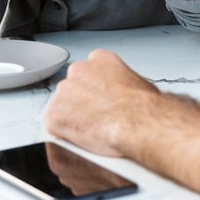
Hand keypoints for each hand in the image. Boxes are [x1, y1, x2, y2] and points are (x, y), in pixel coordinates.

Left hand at [44, 49, 158, 156]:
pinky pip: (55, 128)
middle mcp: (78, 70)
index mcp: (100, 59)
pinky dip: (66, 136)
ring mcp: (64, 92)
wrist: (140, 122)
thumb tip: (119, 98)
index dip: (95, 91)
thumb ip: (119, 85)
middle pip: (73, 89)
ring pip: (62, 108)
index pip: (89, 73)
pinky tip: (83, 140)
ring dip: (73, 119)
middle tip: (97, 119)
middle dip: (81, 104)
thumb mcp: (137, 83)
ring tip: (93, 132)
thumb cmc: (144, 107)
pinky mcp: (54, 115)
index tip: (101, 102)